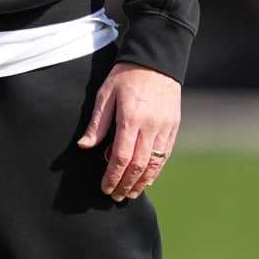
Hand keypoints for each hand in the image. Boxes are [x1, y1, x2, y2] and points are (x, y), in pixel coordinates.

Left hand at [77, 61, 181, 201]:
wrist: (156, 61)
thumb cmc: (125, 76)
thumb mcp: (105, 94)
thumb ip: (97, 123)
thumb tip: (84, 146)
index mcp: (131, 119)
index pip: (121, 157)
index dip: (113, 176)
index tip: (104, 187)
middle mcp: (150, 127)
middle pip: (138, 166)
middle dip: (126, 185)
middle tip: (115, 196)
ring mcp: (165, 129)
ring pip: (154, 164)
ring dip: (142, 183)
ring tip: (130, 194)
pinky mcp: (173, 128)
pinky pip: (164, 155)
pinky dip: (155, 171)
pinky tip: (146, 179)